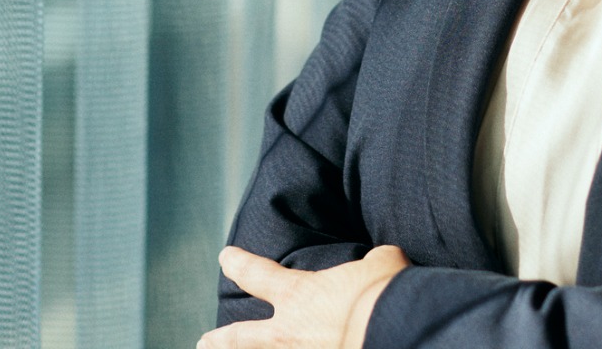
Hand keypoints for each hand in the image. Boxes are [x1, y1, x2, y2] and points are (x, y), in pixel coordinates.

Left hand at [199, 244, 410, 348]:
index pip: (258, 275)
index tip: (225, 259)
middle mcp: (290, 334)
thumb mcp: (383, 265)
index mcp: (300, 296)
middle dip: (221, 340)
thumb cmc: (386, 294)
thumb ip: (375, 263)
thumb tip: (383, 260)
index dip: (239, 265)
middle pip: (242, 337)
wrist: (397, 330)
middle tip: (204, 341)